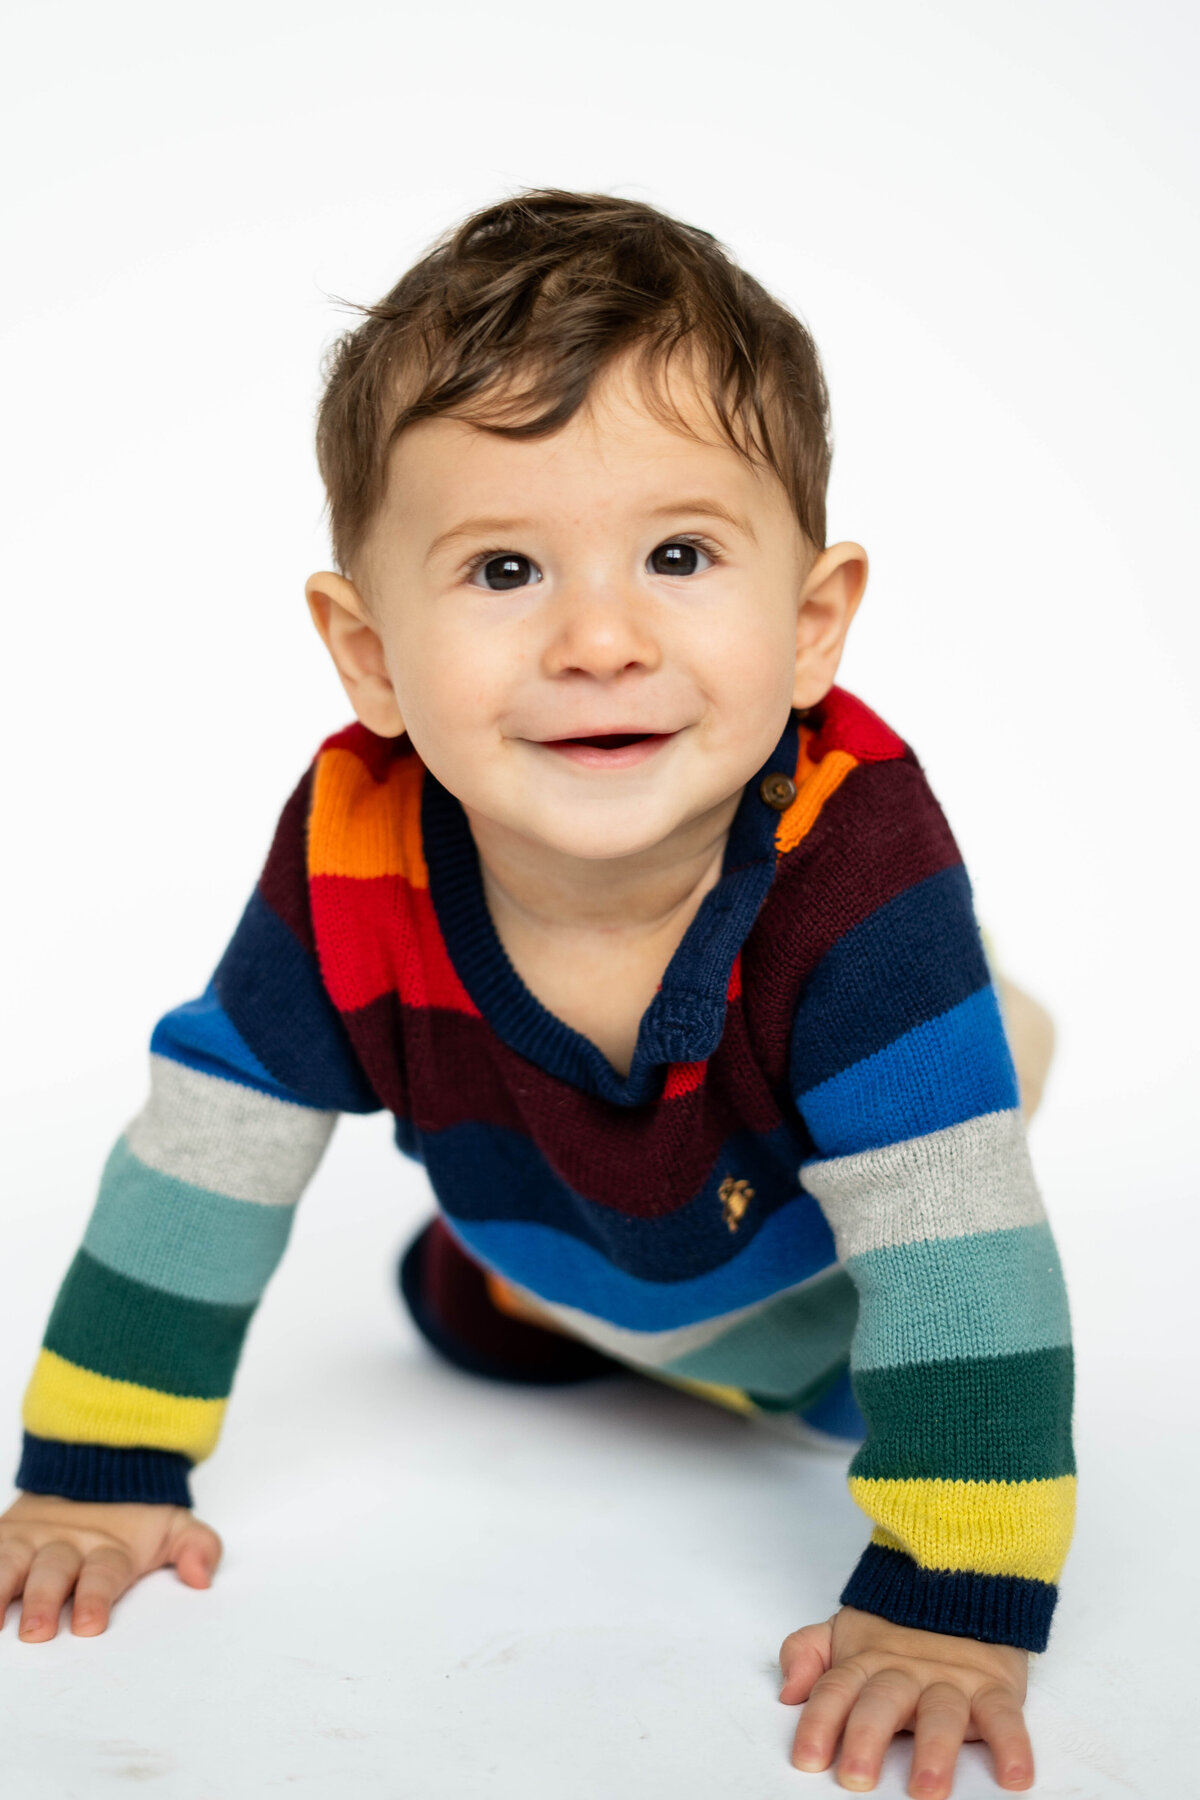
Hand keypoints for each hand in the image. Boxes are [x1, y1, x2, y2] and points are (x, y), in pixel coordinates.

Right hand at [0, 1490, 222, 1641]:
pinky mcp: (2, 1536)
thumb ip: (198, 1546)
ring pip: (9, 1562)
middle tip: (37, 1631)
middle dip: (44, 1600)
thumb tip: (203, 1577)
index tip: (89, 1624)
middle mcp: (65, 1543)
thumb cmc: (132, 1516)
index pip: (104, 1573)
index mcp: (108, 1547)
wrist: (95, 1461)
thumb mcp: (174, 1525)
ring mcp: (29, 1539)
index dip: (96, 1597)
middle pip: (53, 1572)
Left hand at [778, 1605, 1031, 1795]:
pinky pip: (1005, 1716)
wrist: (960, 1579)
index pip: (836, 1690)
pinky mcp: (994, 1688)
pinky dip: (1013, 1745)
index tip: (808, 1758)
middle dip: (868, 1738)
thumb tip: (787, 1691)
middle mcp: (906, 1673)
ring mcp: (951, 1680)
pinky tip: (1015, 1776)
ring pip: (942, 1713)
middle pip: (883, 1703)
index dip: (820, 1722)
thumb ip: (807, 1652)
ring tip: (928, 1788)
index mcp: (867, 1663)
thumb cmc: (896, 1629)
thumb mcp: (844, 1633)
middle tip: (857, 1777)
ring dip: (935, 1750)